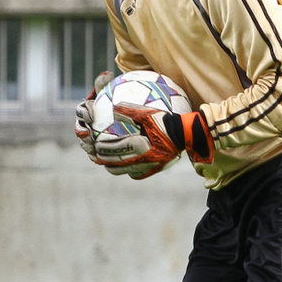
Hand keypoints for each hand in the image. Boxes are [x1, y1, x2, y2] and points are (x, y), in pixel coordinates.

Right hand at [74, 71, 113, 158]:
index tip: (92, 114)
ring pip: (87, 146)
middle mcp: (85, 127)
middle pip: (80, 132)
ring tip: (97, 152)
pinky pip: (99, 158)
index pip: (81, 112)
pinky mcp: (99, 153)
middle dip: (83, 135)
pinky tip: (111, 161)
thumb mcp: (109, 91)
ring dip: (90, 149)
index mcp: (85, 112)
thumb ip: (105, 83)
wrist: (121, 119)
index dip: (84, 113)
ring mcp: (90, 141)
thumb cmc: (113, 102)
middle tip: (90, 135)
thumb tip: (107, 73)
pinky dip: (103, 160)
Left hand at [93, 103, 214, 178]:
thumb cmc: (166, 121)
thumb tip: (114, 107)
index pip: (114, 150)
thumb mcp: (148, 113)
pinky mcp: (155, 169)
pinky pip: (137, 174)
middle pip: (116, 164)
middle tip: (96, 155)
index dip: (101, 148)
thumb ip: (130, 111)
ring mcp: (148, 166)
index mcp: (138, 146)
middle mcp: (142, 160)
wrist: (187, 134)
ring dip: (113, 167)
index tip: (94, 145)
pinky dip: (129, 171)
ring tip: (106, 163)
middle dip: (103, 160)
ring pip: (124, 171)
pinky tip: (126, 167)